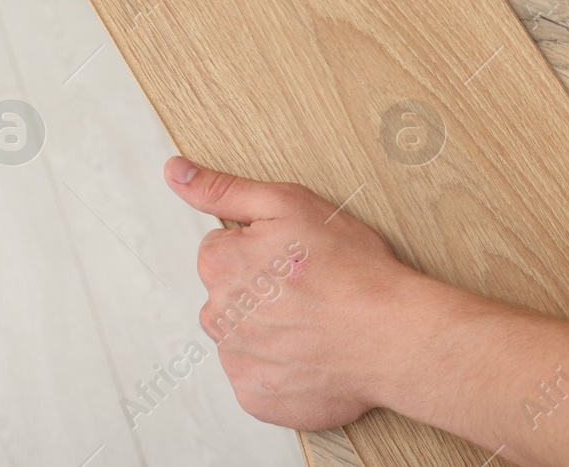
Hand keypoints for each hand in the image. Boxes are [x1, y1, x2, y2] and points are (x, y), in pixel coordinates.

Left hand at [164, 157, 424, 430]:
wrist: (392, 336)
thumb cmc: (351, 269)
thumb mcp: (288, 205)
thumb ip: (223, 190)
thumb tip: (175, 172)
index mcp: (219, 266)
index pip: (221, 250)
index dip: (260, 250)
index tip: (292, 258)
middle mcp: (217, 316)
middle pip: (227, 295)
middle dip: (259, 290)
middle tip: (307, 290)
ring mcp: (236, 361)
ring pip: (242, 336)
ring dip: (268, 330)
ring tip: (314, 322)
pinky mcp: (255, 397)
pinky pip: (257, 376)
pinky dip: (280, 367)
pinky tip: (311, 354)